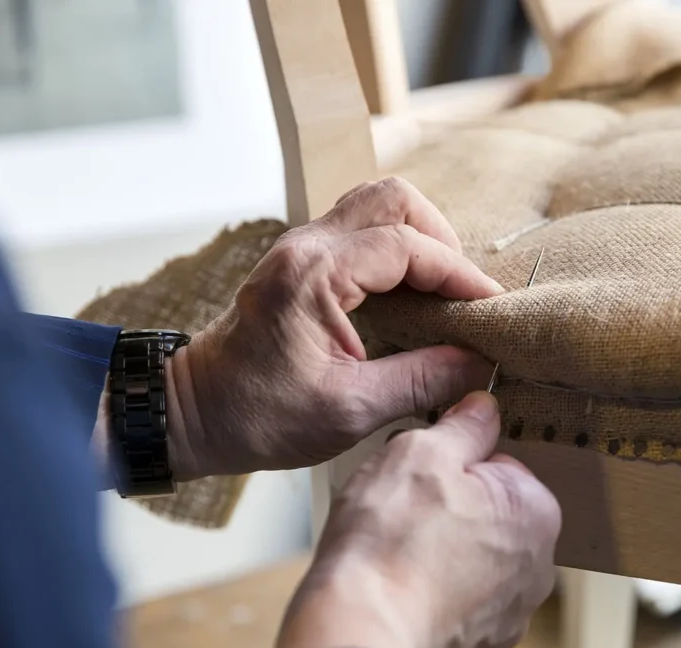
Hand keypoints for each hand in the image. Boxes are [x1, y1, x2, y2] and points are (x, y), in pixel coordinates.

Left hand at [164, 178, 503, 479]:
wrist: (191, 411)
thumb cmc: (257, 415)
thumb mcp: (350, 410)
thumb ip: (421, 381)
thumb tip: (477, 362)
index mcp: (314, 275)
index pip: (407, 246)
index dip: (458, 272)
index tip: (489, 304)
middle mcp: (306, 246)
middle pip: (393, 199)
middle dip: (440, 239)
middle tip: (461, 291)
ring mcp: (299, 247)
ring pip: (376, 205)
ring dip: (418, 237)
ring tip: (441, 288)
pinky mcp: (300, 261)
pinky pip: (360, 228)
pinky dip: (395, 247)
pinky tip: (409, 290)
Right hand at [273, 391, 561, 647]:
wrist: (360, 633)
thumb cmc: (389, 543)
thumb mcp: (421, 452)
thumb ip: (464, 425)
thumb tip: (484, 406)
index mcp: (534, 511)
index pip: (498, 464)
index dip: (452, 464)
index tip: (420, 475)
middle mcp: (537, 566)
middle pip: (488, 513)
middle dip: (450, 509)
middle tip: (403, 514)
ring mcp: (511, 613)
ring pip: (472, 560)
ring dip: (442, 553)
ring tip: (397, 555)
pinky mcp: (481, 647)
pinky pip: (458, 604)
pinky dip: (433, 595)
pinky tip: (401, 590)